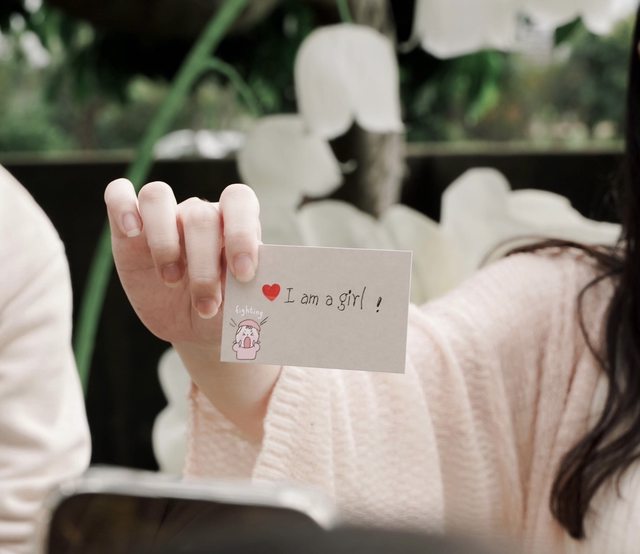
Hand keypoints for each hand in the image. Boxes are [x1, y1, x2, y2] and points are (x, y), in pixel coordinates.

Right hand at [104, 179, 260, 348]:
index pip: (239, 201)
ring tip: (171, 280)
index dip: (241, 233)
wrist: (197, 326)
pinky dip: (121, 206)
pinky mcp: (127, 231)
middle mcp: (199, 213)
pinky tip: (131, 232)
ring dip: (164, 241)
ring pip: (156, 196)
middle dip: (205, 267)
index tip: (243, 273)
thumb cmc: (227, 308)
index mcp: (233, 222)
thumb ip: (249, 285)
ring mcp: (164, 218)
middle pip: (200, 216)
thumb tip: (254, 281)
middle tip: (208, 305)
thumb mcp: (241, 303)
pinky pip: (119, 194)